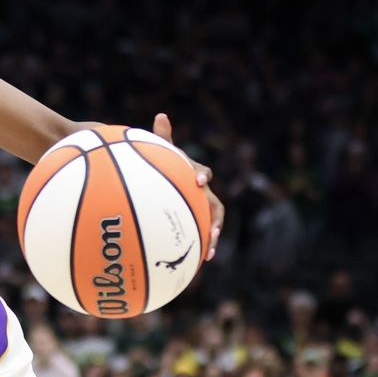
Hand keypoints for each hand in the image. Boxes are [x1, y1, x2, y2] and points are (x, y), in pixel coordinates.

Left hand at [152, 113, 223, 261]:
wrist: (164, 182)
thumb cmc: (164, 166)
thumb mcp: (163, 154)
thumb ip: (162, 138)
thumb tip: (161, 114)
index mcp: (194, 176)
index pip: (203, 174)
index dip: (201, 175)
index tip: (196, 180)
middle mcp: (202, 193)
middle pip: (215, 206)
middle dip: (215, 219)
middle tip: (212, 231)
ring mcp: (200, 210)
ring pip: (211, 224)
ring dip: (212, 237)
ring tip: (209, 251)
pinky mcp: (195, 223)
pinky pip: (200, 236)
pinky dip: (201, 247)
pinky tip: (198, 262)